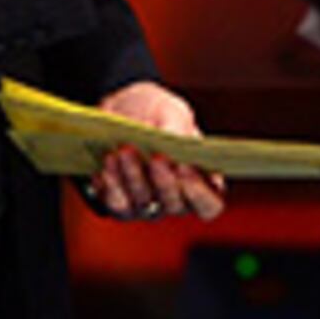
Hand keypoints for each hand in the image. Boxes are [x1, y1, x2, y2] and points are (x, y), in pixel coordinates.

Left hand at [88, 78, 225, 221]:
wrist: (121, 112)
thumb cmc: (156, 114)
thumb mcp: (172, 111)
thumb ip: (177, 125)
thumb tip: (173, 137)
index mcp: (202, 183)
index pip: (209, 205)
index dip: (199, 193)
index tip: (185, 167)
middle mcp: (176, 201)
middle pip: (175, 205)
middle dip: (164, 181)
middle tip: (157, 157)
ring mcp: (148, 207)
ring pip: (143, 201)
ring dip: (134, 176)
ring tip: (126, 150)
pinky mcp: (121, 206)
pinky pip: (117, 202)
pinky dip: (113, 182)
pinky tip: (110, 161)